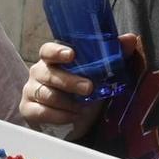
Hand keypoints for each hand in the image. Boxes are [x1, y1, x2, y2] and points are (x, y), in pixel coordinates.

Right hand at [20, 35, 141, 132]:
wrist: (73, 119)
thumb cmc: (83, 91)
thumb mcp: (101, 74)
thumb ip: (114, 55)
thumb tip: (131, 38)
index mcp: (53, 59)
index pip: (48, 50)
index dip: (57, 52)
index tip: (71, 55)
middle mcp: (38, 72)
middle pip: (49, 73)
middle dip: (69, 81)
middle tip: (88, 88)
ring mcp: (31, 90)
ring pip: (46, 94)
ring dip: (66, 102)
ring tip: (82, 108)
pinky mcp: (28, 109)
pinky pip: (40, 111)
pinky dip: (59, 115)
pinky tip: (72, 117)